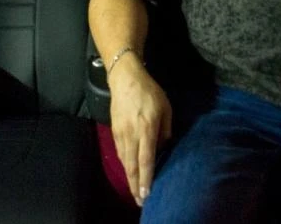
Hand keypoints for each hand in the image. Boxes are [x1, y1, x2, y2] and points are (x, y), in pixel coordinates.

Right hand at [108, 53, 171, 206]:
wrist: (125, 78)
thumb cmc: (149, 92)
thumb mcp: (166, 108)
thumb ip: (165, 130)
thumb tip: (162, 148)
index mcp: (146, 128)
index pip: (146, 159)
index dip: (147, 178)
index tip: (147, 194)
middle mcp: (131, 134)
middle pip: (132, 165)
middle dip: (136, 185)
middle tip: (140, 201)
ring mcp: (120, 133)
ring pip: (125, 161)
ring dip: (130, 178)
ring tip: (135, 192)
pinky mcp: (114, 131)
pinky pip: (120, 153)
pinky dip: (125, 165)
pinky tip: (130, 172)